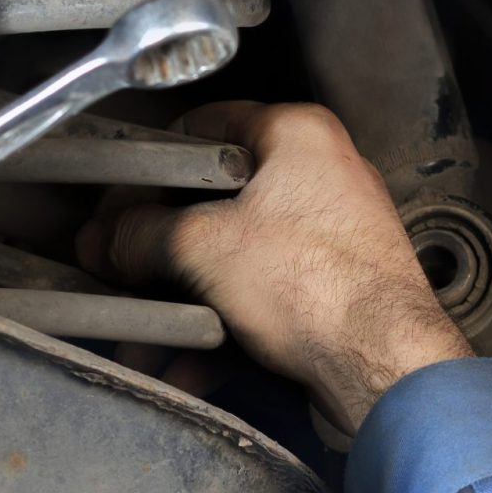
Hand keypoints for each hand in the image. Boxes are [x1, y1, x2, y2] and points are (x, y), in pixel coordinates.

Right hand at [78, 102, 471, 434]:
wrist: (385, 365)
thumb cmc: (319, 286)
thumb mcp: (201, 246)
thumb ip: (140, 235)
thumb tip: (106, 239)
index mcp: (298, 135)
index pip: (201, 127)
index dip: (146, 168)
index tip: (114, 203)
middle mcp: (321, 176)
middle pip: (213, 201)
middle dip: (159, 249)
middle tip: (119, 269)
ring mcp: (329, 235)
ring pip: (233, 260)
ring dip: (182, 302)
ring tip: (142, 337)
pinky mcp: (331, 289)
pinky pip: (259, 299)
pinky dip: (220, 328)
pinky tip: (184, 363)